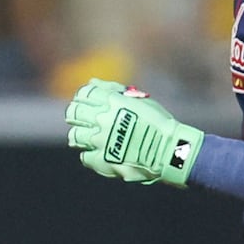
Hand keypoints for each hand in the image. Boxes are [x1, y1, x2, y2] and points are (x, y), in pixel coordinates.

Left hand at [65, 78, 203, 186]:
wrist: (169, 151)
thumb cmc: (158, 122)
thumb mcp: (138, 100)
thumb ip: (113, 90)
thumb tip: (92, 82)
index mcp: (112, 101)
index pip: (84, 93)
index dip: (82, 96)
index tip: (85, 101)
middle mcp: (103, 119)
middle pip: (73, 113)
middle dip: (76, 114)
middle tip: (83, 120)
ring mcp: (100, 140)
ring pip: (75, 135)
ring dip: (80, 135)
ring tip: (92, 138)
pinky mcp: (102, 160)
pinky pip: (85, 156)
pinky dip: (90, 154)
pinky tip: (100, 152)